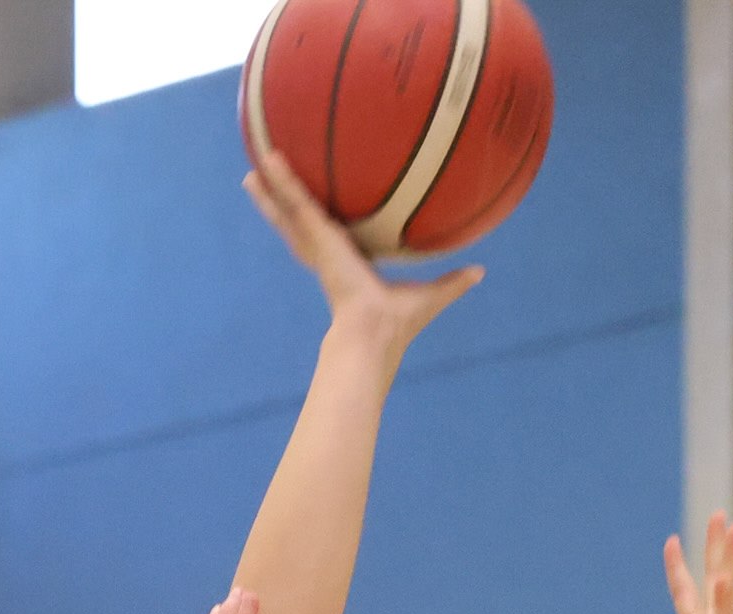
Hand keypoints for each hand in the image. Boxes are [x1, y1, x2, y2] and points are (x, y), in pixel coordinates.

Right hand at [245, 145, 482, 359]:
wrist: (374, 333)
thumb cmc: (397, 325)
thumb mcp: (429, 295)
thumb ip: (451, 282)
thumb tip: (480, 272)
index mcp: (348, 265)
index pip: (331, 239)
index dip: (321, 226)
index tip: (315, 212)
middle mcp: (327, 256)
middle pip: (298, 224)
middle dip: (283, 206)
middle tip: (267, 185)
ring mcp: (317, 248)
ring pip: (288, 213)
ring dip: (271, 191)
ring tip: (252, 171)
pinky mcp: (316, 239)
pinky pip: (296, 203)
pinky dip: (281, 183)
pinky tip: (267, 160)